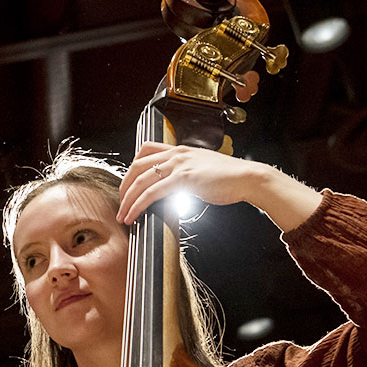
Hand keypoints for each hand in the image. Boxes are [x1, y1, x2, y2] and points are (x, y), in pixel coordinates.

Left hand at [116, 141, 262, 224]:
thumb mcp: (200, 172)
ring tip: (122, 216)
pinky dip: (138, 205)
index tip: (128, 186)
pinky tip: (134, 215)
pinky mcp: (183, 178)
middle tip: (120, 204)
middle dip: (124, 186)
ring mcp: (179, 164)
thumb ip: (183, 177)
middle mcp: (176, 153)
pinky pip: (152, 192)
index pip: (145, 151)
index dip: (132, 169)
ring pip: (141, 180)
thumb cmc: (228, 179)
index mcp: (179, 150)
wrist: (246, 178)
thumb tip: (171, 191)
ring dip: (127, 200)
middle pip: (137, 165)